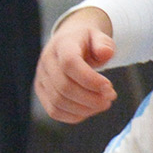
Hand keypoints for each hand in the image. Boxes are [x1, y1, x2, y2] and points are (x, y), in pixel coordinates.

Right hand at [35, 7, 118, 122]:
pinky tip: (90, 109)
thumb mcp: (99, 36)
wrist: (71, 43)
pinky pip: (55, 111)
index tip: (109, 87)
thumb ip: (104, 44)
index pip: (69, 64)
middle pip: (64, 87)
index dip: (90, 79)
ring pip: (59, 102)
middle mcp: (47, 62)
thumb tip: (105, 52)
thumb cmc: (88, 42)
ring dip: (86, 108)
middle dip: (92, 98)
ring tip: (104, 103)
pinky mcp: (42, 93)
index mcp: (62, 45)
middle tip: (111, 97)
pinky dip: (75, 116)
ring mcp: (42, 78)